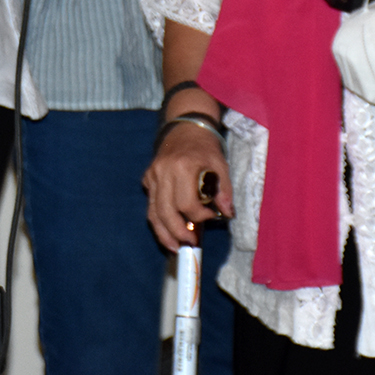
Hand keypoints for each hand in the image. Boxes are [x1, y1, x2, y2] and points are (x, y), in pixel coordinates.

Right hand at [143, 121, 235, 249]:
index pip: (187, 204)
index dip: (199, 216)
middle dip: (178, 232)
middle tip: (191, 244)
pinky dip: (157, 221)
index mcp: (183, 167)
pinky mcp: (148, 178)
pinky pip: (150, 204)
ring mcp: (153, 175)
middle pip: (166, 212)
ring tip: (175, 247)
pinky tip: (166, 232)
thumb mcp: (220, 164)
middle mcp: (163, 172)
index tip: (211, 216)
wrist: (185, 127)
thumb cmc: (205, 147)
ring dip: (163, 233)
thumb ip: (224, 190)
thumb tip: (226, 213)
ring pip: (153, 212)